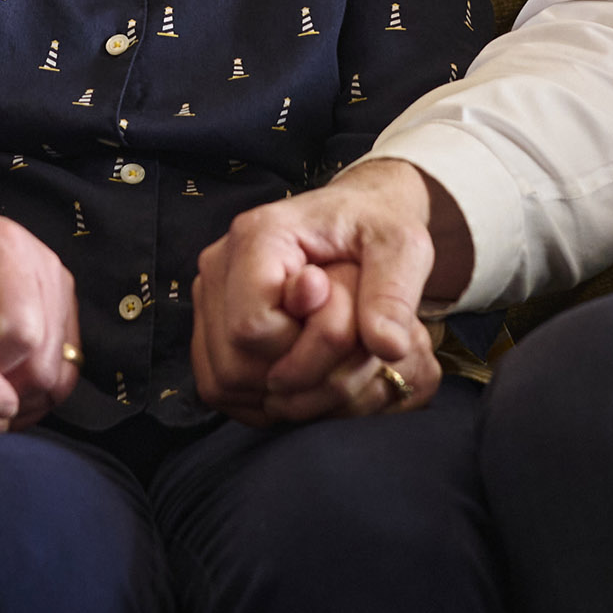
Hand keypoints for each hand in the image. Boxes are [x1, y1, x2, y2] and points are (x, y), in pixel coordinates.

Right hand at [191, 159, 467, 424]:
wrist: (361, 216)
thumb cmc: (377, 225)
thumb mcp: (403, 246)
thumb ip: (394, 295)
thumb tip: (387, 348)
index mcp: (257, 236)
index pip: (253, 328)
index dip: (306, 348)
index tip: (348, 322)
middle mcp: (220, 268)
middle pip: (236, 366)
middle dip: (303, 374)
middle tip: (348, 342)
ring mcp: (209, 300)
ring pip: (227, 384)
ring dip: (288, 390)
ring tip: (331, 354)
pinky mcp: (211, 329)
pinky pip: (224, 388)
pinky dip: (270, 396)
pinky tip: (307, 370)